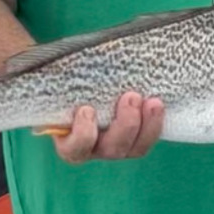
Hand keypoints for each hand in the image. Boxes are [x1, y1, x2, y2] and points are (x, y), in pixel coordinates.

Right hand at [46, 92, 165, 162]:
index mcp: (68, 141)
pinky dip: (155, 124)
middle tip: (130, 96)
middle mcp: (94, 149)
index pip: (74, 148)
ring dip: (146, 125)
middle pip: (111, 149)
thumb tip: (54, 63)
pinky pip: (147, 139)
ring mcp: (116, 146)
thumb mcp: (61, 85)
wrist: (79, 87)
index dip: (83, 133)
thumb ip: (61, 81)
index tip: (87, 109)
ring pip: (135, 148)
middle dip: (125, 125)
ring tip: (152, 101)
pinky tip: (158, 104)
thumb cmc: (66, 86)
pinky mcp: (134, 139)